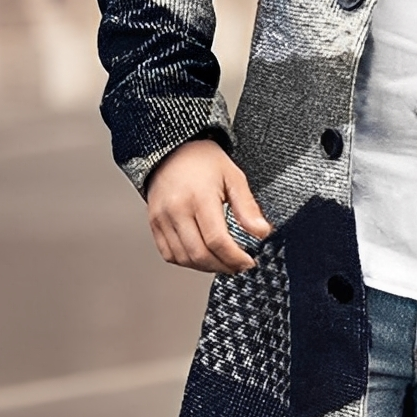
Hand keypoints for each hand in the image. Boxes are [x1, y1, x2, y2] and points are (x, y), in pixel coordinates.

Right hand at [145, 139, 270, 273]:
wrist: (172, 150)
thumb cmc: (204, 161)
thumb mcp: (234, 177)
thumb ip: (248, 207)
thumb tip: (262, 232)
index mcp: (199, 197)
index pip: (217, 240)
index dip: (235, 257)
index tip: (248, 262)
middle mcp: (176, 210)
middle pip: (200, 254)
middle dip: (223, 266)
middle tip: (239, 266)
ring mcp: (162, 218)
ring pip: (184, 258)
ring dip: (206, 267)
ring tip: (224, 263)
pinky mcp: (154, 224)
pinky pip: (169, 254)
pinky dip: (187, 262)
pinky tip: (203, 257)